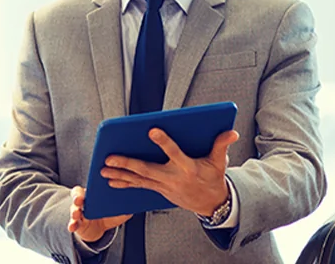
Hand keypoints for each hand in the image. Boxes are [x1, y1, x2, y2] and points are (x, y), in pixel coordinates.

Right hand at [68, 185, 130, 242]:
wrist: (99, 229)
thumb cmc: (108, 214)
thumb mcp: (119, 209)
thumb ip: (125, 204)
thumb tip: (137, 200)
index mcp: (95, 194)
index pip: (90, 185)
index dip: (91, 184)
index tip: (93, 183)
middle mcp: (84, 201)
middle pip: (78, 195)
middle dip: (78, 196)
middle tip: (80, 199)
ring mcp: (79, 212)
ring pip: (73, 209)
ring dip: (74, 211)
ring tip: (77, 213)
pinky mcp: (77, 223)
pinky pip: (72, 223)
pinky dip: (72, 225)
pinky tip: (72, 227)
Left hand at [102, 128, 238, 216]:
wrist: (210, 204)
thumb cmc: (213, 178)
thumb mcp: (219, 162)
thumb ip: (221, 145)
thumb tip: (231, 132)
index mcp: (187, 167)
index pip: (174, 153)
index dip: (164, 142)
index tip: (151, 130)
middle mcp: (173, 178)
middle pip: (147, 170)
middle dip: (127, 164)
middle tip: (110, 158)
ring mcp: (164, 186)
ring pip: (139, 180)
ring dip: (120, 175)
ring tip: (103, 170)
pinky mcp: (159, 191)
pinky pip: (139, 187)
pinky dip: (125, 183)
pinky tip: (111, 181)